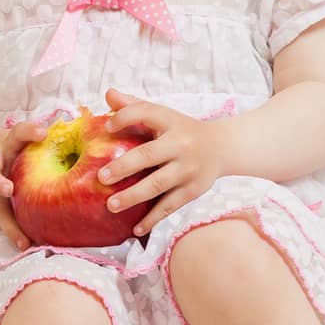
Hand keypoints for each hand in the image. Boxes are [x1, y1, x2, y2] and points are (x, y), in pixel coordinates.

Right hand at [0, 120, 48, 251]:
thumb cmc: (22, 147)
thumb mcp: (31, 137)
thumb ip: (46, 135)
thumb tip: (71, 127)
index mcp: (8, 144)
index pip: (18, 133)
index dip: (29, 132)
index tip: (43, 133)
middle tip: (7, 189)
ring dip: (8, 222)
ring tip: (22, 239)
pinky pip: (5, 221)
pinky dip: (15, 234)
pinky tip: (27, 245)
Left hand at [98, 87, 230, 237]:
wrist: (223, 147)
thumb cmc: (181, 129)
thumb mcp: (163, 114)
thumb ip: (134, 106)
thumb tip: (107, 94)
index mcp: (170, 121)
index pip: (145, 113)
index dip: (125, 117)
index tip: (106, 127)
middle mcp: (181, 144)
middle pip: (149, 156)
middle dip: (124, 167)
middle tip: (101, 178)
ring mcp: (188, 169)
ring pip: (158, 185)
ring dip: (134, 196)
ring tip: (111, 206)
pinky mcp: (193, 190)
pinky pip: (170, 206)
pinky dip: (153, 219)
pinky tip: (135, 229)